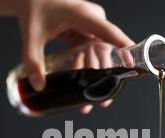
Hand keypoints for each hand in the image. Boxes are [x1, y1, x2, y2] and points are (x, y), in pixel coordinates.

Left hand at [15, 0, 133, 112]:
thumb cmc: (34, 9)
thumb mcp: (32, 35)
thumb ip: (33, 60)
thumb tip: (38, 85)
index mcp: (82, 14)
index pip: (107, 31)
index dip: (122, 46)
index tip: (132, 62)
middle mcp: (91, 19)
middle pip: (106, 48)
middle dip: (105, 75)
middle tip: (103, 100)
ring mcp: (90, 26)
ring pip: (100, 53)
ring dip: (97, 74)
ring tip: (92, 99)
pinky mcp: (85, 33)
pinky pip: (92, 52)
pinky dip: (88, 68)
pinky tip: (84, 83)